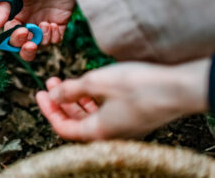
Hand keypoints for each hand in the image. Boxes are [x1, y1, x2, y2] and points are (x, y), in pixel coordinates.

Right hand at [0, 0, 74, 60]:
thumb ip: (1, 11)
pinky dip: (54, 38)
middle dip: (27, 49)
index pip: (10, 37)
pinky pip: (56, 40)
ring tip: (46, 24)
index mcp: (15, 15)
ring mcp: (44, 23)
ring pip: (41, 45)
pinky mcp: (60, 22)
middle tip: (32, 44)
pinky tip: (54, 25)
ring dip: (43, 40)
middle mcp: (28, 21)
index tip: (21, 32)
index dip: (14, 40)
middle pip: (24, 46)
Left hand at [36, 60, 209, 140]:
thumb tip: (53, 95)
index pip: (62, 127)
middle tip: (50, 84)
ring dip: (74, 100)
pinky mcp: (130, 118)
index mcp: (96, 132)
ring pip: (89, 116)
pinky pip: (103, 112)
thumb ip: (70, 90)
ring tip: (64, 82)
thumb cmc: (137, 86)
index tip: (39, 93)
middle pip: (75, 122)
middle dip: (60, 102)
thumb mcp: (96, 83)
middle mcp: (107, 134)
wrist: (177, 89)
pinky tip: (86, 87)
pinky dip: (91, 101)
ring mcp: (120, 127)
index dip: (48, 110)